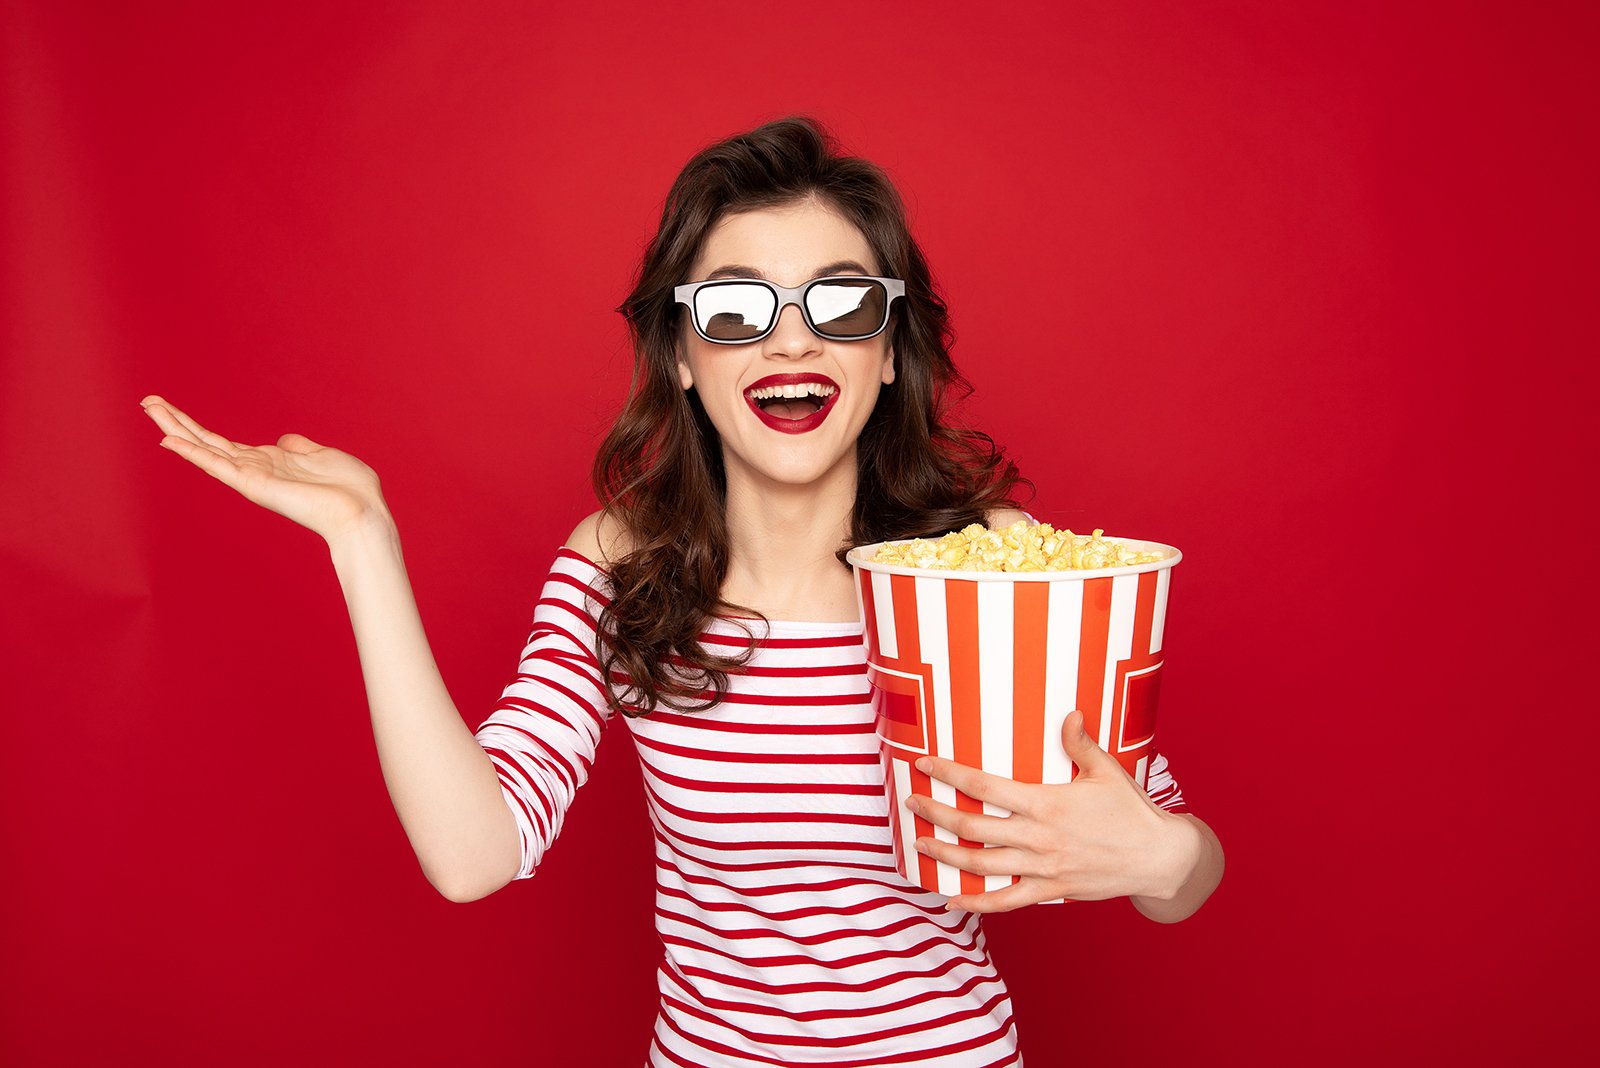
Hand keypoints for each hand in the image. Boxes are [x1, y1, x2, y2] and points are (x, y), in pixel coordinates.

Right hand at [140, 395, 388, 542]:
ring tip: (149, 408)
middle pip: (206, 442)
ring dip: (176, 429)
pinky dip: (193, 453)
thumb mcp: (322, 456)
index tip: (172, 411)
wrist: (361, 512)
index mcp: (270, 462)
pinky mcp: (253, 485)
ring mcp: (251, 477)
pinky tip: (169, 441)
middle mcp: (255, 469)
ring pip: (205, 449)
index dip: (198, 428)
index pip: (225, 443)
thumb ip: (299, 447)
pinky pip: (217, 466)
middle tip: (147, 402)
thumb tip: (285, 439)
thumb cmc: (351, 490)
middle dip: (177, 422)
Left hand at [905, 709, 1201, 912]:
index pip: (985, 786)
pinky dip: (975, 904)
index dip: (950, 774)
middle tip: (911, 803)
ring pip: (981, 865)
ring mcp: (1043, 867)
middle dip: (936, 813)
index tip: (924, 765)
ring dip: (945, 855)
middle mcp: (1039, 837)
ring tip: (919, 843)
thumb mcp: (1107, 770)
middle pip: (973, 826)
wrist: (1160, 859)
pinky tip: (950, 901)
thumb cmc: (1133, 811)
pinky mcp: (1050, 890)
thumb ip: (1080, 743)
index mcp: (1047, 802)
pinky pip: (1005, 902)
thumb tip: (1069, 712)